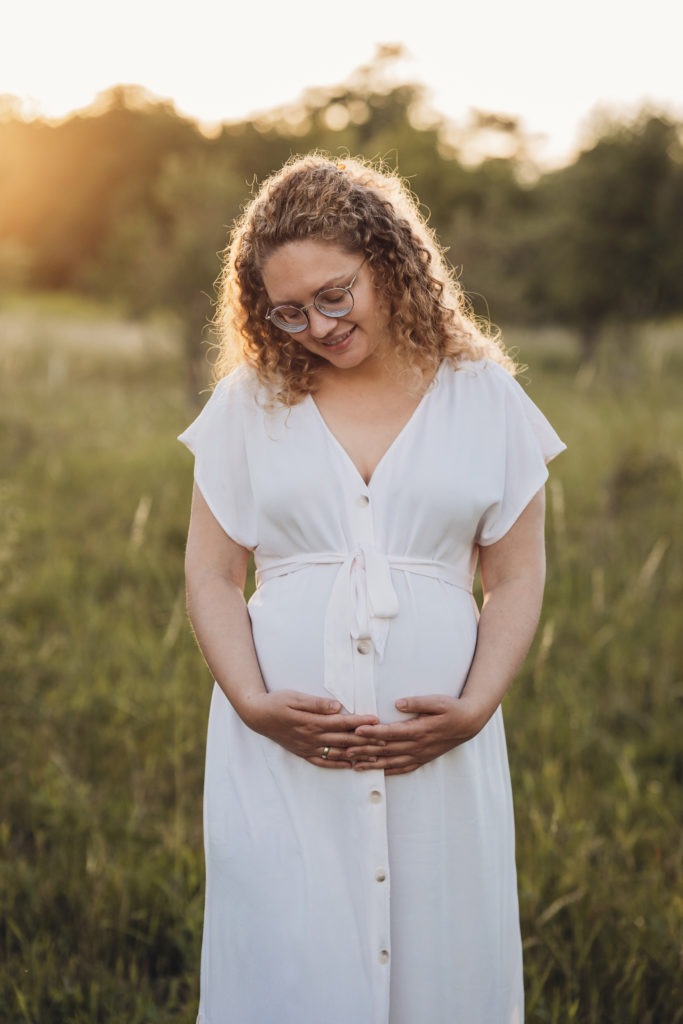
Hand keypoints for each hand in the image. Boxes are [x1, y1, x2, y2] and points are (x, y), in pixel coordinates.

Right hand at [239, 690, 385, 768]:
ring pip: (337, 752)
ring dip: (356, 754)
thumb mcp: (294, 697)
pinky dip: (338, 764)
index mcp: (312, 722)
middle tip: (385, 740)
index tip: (376, 720)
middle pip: (344, 740)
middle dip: (365, 740)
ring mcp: (308, 747)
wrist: (257, 716)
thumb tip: (335, 706)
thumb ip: (315, 703)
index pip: (342, 722)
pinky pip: (323, 761)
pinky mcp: (303, 752)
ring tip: (374, 756)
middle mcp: (312, 737)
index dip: (360, 721)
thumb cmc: (276, 702)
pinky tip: (350, 765)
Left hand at [351, 694, 486, 775]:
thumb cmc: (452, 709)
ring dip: (372, 763)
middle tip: (346, 749)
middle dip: (365, 750)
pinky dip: (388, 771)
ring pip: (392, 762)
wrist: (469, 724)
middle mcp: (417, 745)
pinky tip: (377, 771)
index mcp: (419, 730)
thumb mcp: (438, 701)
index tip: (357, 730)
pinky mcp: (422, 759)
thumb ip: (417, 702)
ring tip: (354, 765)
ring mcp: (420, 754)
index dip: (373, 732)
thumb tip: (397, 703)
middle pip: (386, 749)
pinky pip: (403, 768)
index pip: (391, 732)